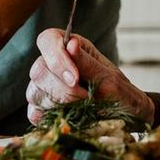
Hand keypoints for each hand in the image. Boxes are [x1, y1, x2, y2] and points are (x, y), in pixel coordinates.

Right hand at [26, 27, 153, 125]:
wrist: (126, 118)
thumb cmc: (120, 93)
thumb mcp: (109, 78)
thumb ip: (87, 63)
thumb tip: (70, 43)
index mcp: (70, 47)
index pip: (47, 40)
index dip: (55, 58)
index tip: (74, 79)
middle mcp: (54, 64)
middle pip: (39, 70)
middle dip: (63, 89)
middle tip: (86, 98)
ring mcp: (45, 87)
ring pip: (34, 92)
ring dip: (59, 104)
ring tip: (82, 109)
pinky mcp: (42, 108)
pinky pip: (34, 112)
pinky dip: (49, 117)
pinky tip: (67, 117)